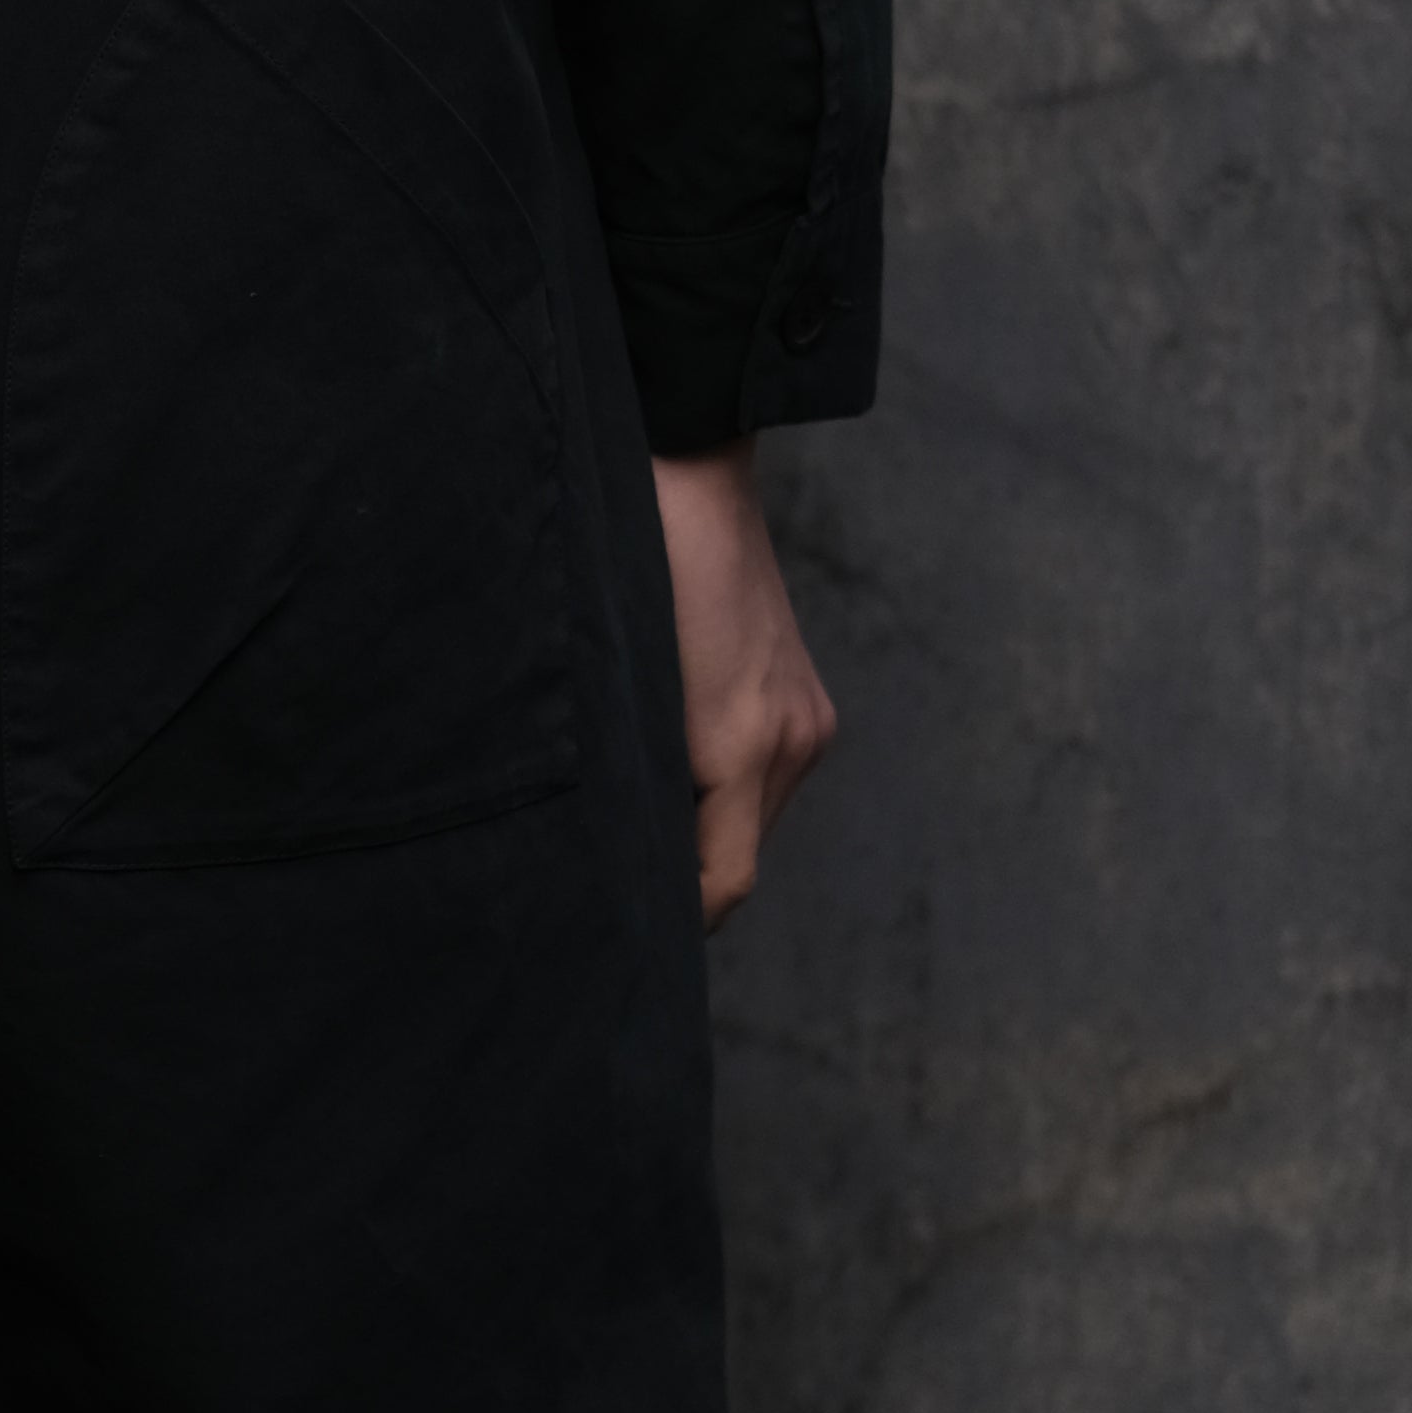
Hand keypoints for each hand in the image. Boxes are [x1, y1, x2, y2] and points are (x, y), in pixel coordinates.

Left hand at [648, 441, 835, 928]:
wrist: (683, 474)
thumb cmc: (627, 569)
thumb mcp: (613, 680)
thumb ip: (625, 767)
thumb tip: (613, 846)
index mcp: (741, 745)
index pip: (723, 881)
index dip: (679, 920)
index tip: (624, 938)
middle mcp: (792, 740)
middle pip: (736, 854)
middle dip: (680, 870)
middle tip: (604, 879)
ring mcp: (807, 718)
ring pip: (749, 816)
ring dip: (698, 822)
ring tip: (632, 804)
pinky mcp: (805, 696)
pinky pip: (762, 773)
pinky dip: (719, 782)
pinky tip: (670, 754)